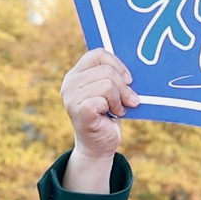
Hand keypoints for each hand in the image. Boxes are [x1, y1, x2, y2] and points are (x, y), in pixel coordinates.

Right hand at [61, 49, 136, 192]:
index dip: (117, 65)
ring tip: (118, 109)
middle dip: (123, 86)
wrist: (99, 145)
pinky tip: (113, 115)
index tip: (128, 80)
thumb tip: (131, 71)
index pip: (98, 54)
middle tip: (128, 100)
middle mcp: (69, 83)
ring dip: (119, 98)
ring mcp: (71, 97)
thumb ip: (114, 76)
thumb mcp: (110, 91)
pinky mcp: (78, 110)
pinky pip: (104, 98)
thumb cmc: (107, 116)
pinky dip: (115, 107)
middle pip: (106, 70)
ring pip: (107, 83)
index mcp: (75, 74)